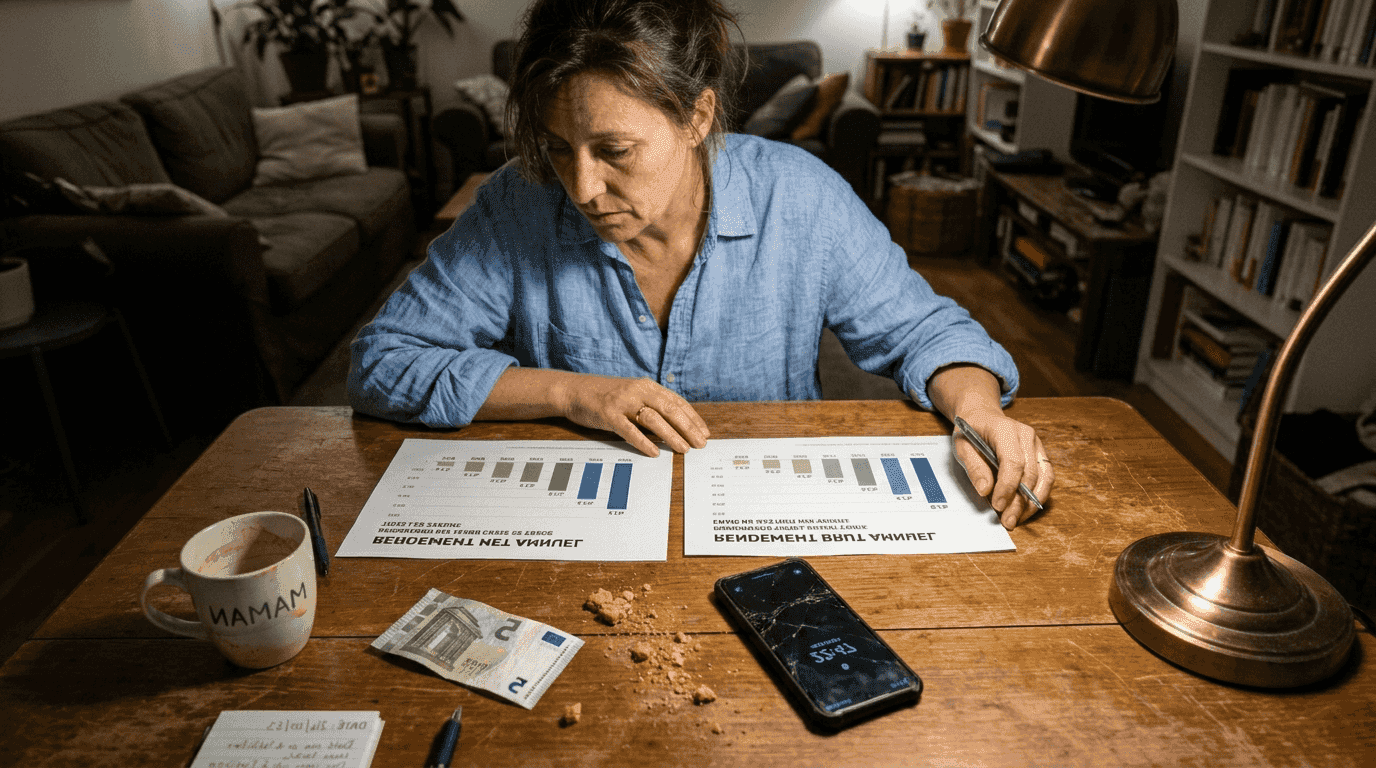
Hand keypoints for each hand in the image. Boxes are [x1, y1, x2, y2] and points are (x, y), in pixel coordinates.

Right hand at [555, 375, 709, 456]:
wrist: (574, 390)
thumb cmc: (605, 396)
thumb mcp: (632, 395)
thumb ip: (651, 405)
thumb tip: (675, 425)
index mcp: (647, 386)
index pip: (677, 402)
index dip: (693, 418)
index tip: (704, 432)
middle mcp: (638, 391)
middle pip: (670, 409)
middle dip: (688, 428)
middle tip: (700, 444)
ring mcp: (623, 402)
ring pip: (653, 419)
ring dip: (671, 435)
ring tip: (683, 449)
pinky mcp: (608, 414)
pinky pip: (629, 430)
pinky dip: (643, 442)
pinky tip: (654, 452)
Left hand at [952, 408, 1052, 529]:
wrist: (982, 415)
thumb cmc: (971, 430)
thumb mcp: (961, 446)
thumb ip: (974, 467)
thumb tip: (985, 490)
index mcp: (1005, 429)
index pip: (1013, 461)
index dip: (1007, 487)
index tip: (998, 506)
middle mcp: (1026, 435)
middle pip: (1030, 473)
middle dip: (1019, 501)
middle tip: (1007, 520)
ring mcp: (1036, 444)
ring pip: (1044, 477)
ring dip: (1032, 502)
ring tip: (1017, 519)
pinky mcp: (1040, 453)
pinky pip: (1046, 477)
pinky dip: (1038, 496)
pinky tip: (1025, 509)